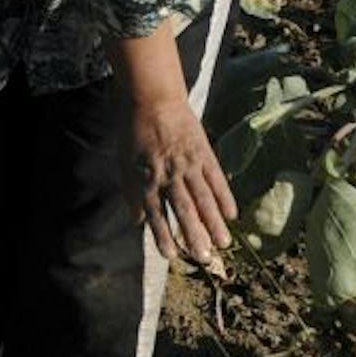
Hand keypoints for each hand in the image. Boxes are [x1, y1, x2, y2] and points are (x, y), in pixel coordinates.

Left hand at [129, 96, 236, 265]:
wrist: (152, 99)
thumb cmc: (134, 132)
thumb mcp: (123, 162)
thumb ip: (130, 193)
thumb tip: (137, 221)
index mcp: (146, 178)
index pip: (155, 212)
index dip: (163, 234)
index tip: (171, 256)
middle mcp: (169, 174)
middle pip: (183, 209)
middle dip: (194, 234)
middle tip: (203, 258)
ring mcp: (189, 164)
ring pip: (204, 198)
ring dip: (214, 222)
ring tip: (223, 243)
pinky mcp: (204, 153)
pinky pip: (217, 179)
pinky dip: (225, 197)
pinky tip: (232, 215)